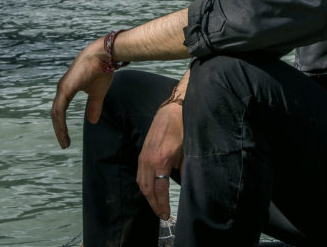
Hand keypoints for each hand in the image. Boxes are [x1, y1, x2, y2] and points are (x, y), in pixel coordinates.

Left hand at [51, 39, 111, 148]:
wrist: (104, 55)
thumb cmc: (101, 70)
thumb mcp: (98, 93)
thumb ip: (94, 106)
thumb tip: (92, 122)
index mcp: (68, 89)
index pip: (61, 110)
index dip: (62, 124)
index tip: (66, 138)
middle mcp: (63, 89)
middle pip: (56, 113)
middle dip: (59, 129)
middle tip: (64, 144)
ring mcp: (63, 88)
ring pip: (56, 113)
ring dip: (59, 129)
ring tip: (64, 142)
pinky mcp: (65, 88)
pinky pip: (59, 109)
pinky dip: (60, 122)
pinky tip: (63, 132)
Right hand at [136, 101, 183, 219]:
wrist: (171, 111)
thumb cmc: (181, 129)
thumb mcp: (187, 151)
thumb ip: (185, 170)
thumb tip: (186, 186)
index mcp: (162, 160)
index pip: (160, 189)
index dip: (163, 204)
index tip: (166, 214)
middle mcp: (149, 160)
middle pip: (148, 190)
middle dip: (154, 205)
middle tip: (162, 214)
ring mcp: (143, 157)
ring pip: (141, 184)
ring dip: (148, 197)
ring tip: (157, 205)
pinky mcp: (141, 154)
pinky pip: (139, 175)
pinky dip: (144, 186)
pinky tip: (151, 191)